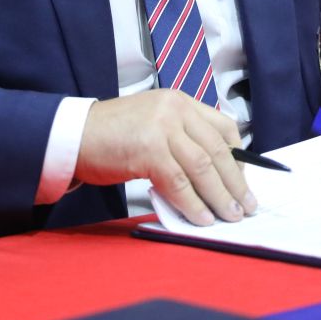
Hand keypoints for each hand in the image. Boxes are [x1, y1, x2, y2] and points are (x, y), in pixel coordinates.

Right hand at [76, 90, 255, 226]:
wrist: (74, 135)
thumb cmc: (112, 135)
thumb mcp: (154, 124)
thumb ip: (182, 138)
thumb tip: (212, 174)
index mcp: (180, 101)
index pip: (224, 127)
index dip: (239, 158)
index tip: (243, 181)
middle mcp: (175, 109)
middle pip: (218, 150)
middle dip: (236, 182)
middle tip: (246, 206)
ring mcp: (162, 128)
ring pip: (203, 167)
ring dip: (220, 196)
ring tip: (230, 216)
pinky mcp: (148, 150)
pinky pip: (179, 182)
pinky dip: (193, 204)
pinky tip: (202, 218)